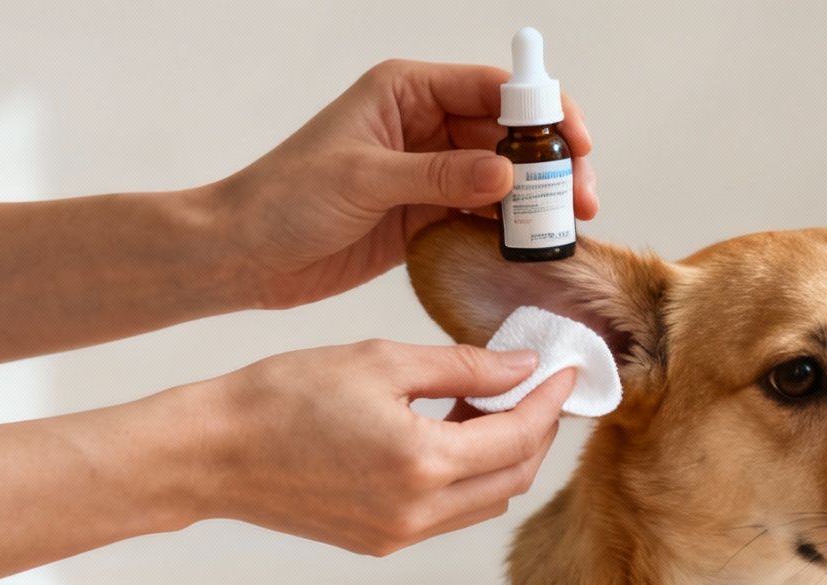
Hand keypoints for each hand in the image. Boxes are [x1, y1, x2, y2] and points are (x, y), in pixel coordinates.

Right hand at [185, 340, 572, 554]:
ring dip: (504, 456)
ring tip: (490, 402)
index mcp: (423, 463)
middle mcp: (419, 512)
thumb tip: (524, 367)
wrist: (213, 453)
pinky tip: (451, 432)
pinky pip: (450, 513)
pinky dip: (467, 476)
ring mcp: (400, 536)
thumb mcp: (380, 360)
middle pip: (515, 477)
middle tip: (537, 385)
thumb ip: (464, 365)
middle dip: (537, 430)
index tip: (567, 370)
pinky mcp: (380, 543)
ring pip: (487, 501)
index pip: (520, 436)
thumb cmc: (284, 395)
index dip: (550, 401)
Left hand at [211, 60, 597, 309]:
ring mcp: (429, 172)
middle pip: (509, 135)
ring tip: (567, 233)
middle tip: (581, 204)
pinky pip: (483, 217)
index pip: (493, 89)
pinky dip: (510, 232)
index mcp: (407, 92)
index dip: (544, 113)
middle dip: (551, 165)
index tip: (577, 146)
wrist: (245, 254)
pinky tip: (533, 250)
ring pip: (503, 179)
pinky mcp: (427, 216)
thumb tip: (506, 176)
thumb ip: (438, 176)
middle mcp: (425, 126)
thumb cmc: (284, 200)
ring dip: (537, 203)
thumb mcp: (365, 180)